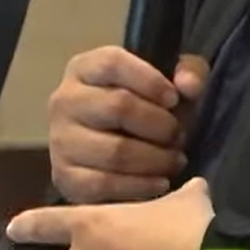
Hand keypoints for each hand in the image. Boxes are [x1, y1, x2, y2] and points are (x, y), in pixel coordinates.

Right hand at [48, 47, 209, 203]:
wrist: (112, 152)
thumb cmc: (145, 108)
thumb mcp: (170, 82)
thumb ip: (189, 73)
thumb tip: (189, 86)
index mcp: (85, 68)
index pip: (113, 63)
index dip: (150, 80)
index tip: (175, 99)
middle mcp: (65, 100)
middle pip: (117, 107)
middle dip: (160, 125)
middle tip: (180, 136)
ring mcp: (60, 140)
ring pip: (115, 151)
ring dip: (155, 159)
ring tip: (175, 160)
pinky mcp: (64, 177)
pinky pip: (104, 185)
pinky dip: (140, 187)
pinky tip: (160, 183)